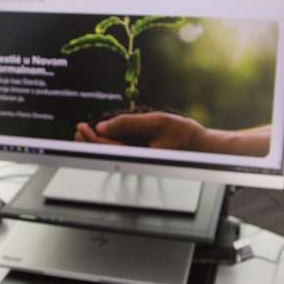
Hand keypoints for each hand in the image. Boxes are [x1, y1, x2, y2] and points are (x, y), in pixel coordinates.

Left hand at [75, 112, 207, 149]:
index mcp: (138, 156)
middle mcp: (137, 162)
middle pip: (106, 154)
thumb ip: (128, 123)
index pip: (106, 148)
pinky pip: (121, 153)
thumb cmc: (186, 135)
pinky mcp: (144, 159)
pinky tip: (106, 136)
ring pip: (112, 155)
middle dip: (89, 143)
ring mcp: (140, 161)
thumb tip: (103, 125)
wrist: (205, 148)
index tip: (81, 127)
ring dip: (98, 144)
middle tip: (78, 130)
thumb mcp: (157, 122)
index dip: (91, 137)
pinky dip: (110, 145)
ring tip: (86, 133)